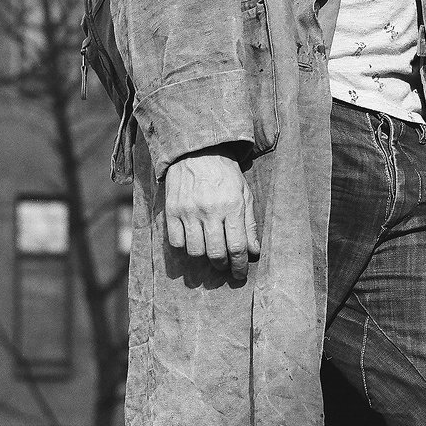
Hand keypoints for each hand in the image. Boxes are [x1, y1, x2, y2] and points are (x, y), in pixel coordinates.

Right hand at [164, 152, 260, 281]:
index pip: (237, 246)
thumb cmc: (226, 174)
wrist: (197, 151)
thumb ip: (250, 224)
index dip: (240, 266)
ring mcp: (188, 211)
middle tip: (226, 267)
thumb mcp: (245, 194)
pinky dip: (185, 247)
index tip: (240, 273)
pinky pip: (176, 242)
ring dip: (204, 259)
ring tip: (210, 254)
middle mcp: (210, 210)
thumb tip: (254, 252)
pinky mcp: (172, 211)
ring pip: (195, 251)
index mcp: (232, 206)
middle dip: (223, 266)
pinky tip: (193, 242)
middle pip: (216, 253)